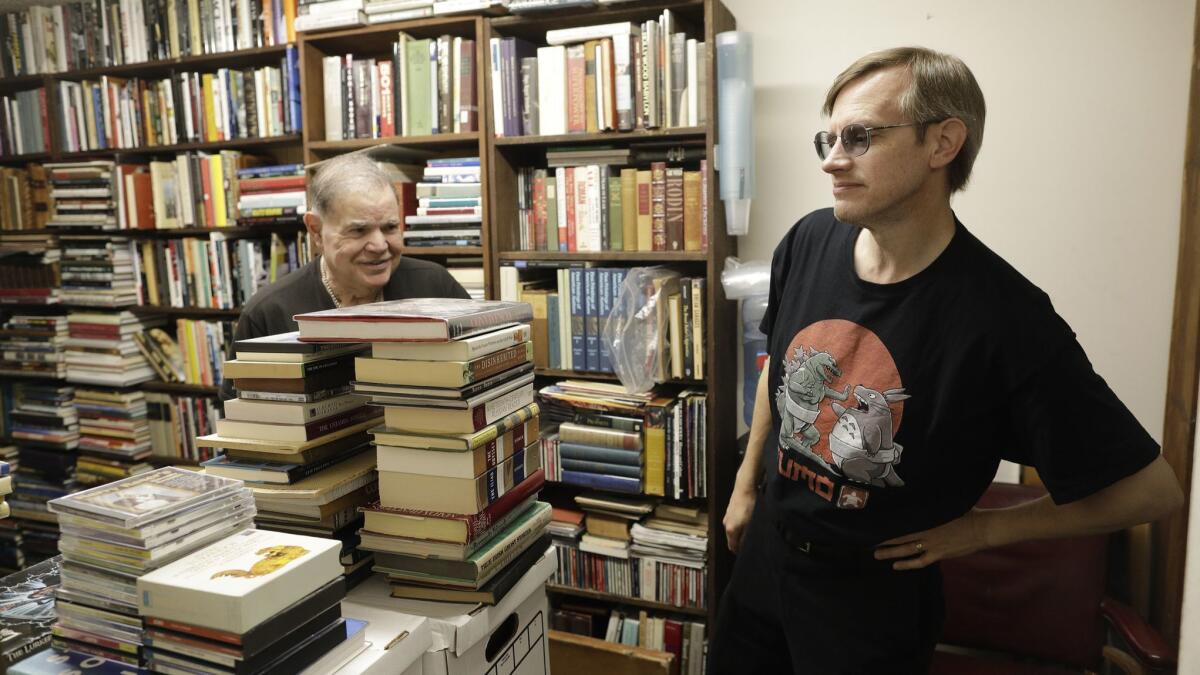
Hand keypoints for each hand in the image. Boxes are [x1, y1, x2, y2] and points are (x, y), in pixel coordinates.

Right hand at [723, 486, 756, 553]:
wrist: (745, 488)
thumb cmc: (749, 504)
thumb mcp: (751, 524)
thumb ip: (747, 537)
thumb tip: (746, 546)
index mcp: (730, 530)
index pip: (732, 547)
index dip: (740, 552)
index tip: (746, 553)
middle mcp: (726, 524)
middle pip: (731, 539)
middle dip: (739, 543)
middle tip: (750, 543)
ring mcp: (727, 517)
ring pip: (732, 531)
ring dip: (739, 534)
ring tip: (750, 531)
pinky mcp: (729, 511)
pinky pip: (733, 523)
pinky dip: (738, 526)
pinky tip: (747, 521)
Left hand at [875, 508, 990, 570]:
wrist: (982, 528)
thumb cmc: (967, 513)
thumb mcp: (947, 505)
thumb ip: (932, 504)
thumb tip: (921, 493)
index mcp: (927, 518)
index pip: (903, 521)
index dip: (888, 523)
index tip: (875, 523)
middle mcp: (926, 532)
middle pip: (900, 536)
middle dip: (883, 539)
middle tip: (868, 540)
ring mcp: (932, 545)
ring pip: (906, 550)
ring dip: (890, 552)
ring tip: (876, 554)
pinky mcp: (939, 555)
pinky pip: (920, 561)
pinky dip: (907, 564)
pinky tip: (896, 566)